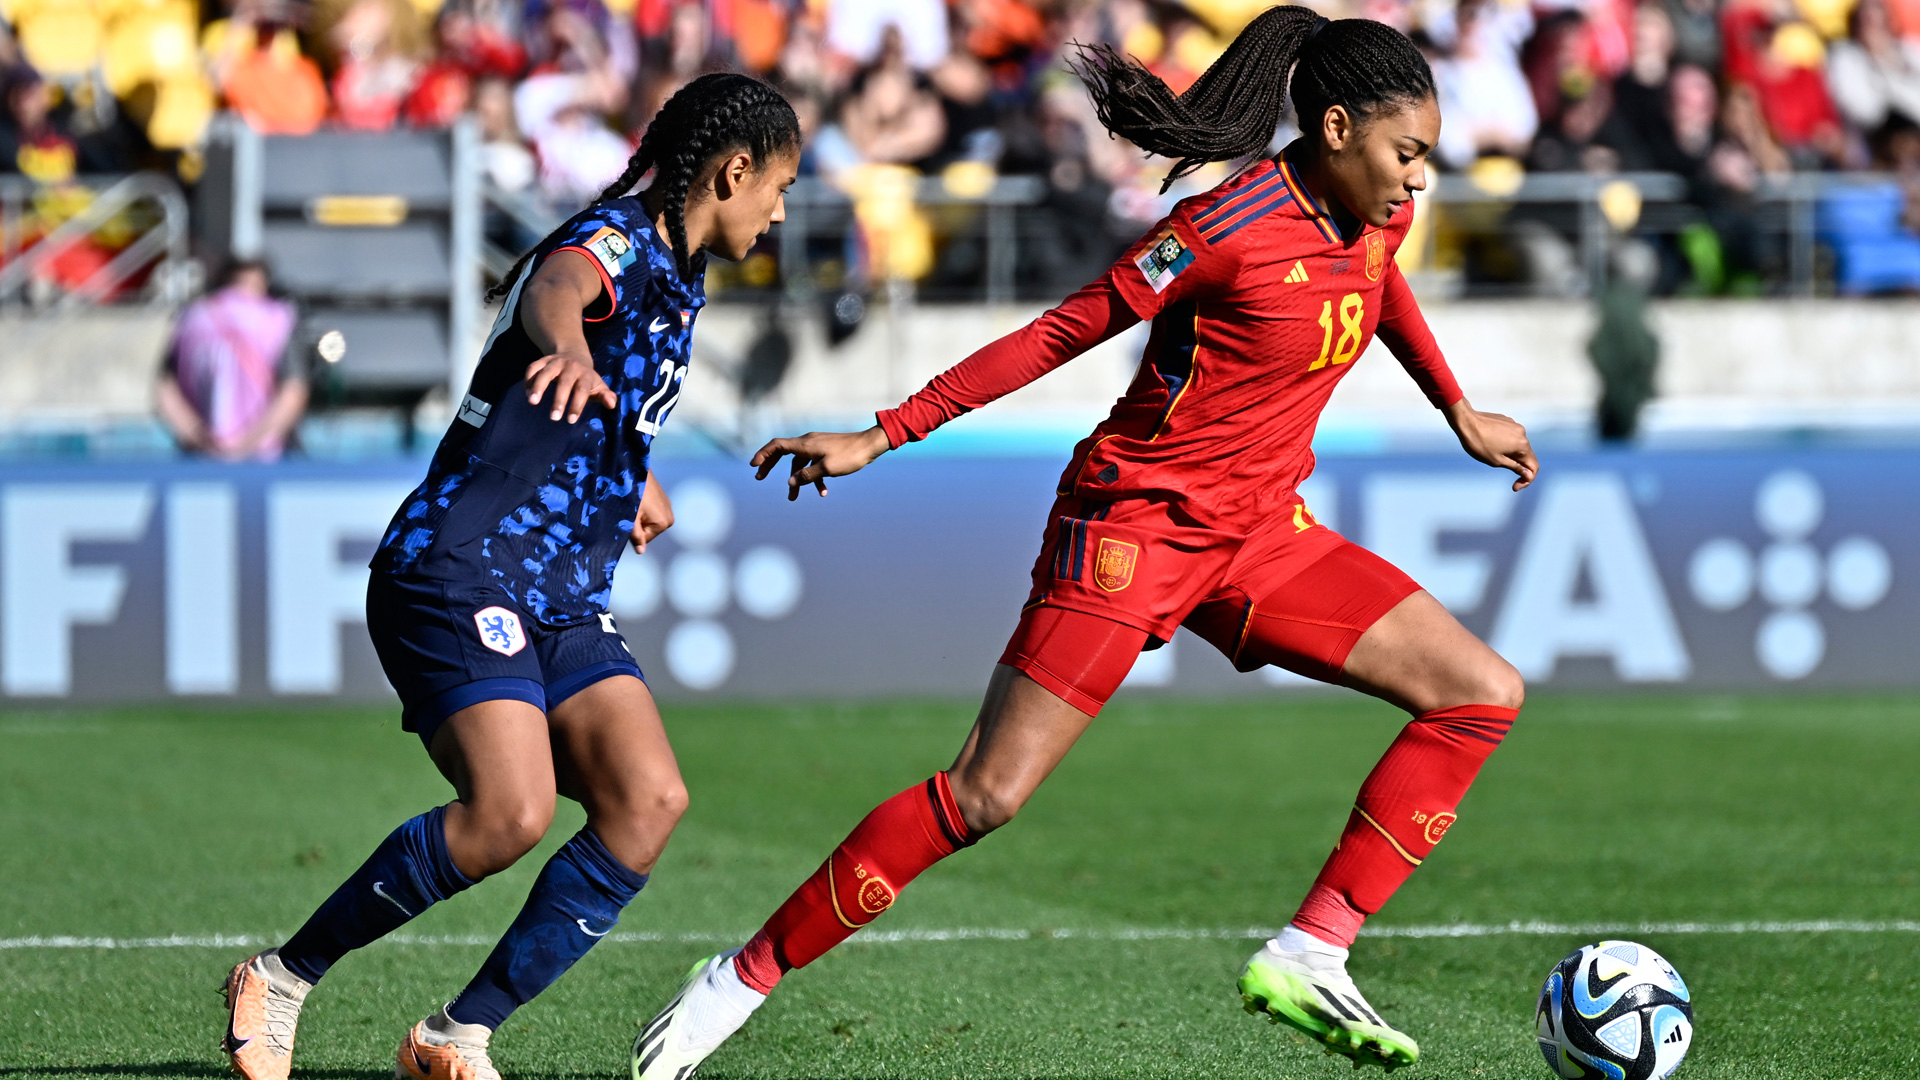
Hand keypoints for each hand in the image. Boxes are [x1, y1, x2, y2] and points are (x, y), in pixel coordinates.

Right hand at [525, 347, 616, 422]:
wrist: (574, 354)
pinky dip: (528, 379)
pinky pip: (533, 368)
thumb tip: (612, 404)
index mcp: (585, 374)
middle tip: (554, 418)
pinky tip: (527, 394)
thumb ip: (605, 395)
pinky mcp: (542, 360)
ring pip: (546, 372)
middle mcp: (570, 366)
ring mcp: (555, 362)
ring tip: (532, 402)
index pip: (582, 389)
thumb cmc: (586, 378)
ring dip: (538, 386)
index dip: (577, 404)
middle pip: (564, 382)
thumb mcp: (598, 385)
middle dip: (559, 400)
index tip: (571, 420)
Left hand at [633, 474, 672, 551]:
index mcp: (664, 523)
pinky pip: (651, 512)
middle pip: (648, 530)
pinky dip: (642, 508)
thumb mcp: (631, 517)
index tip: (627, 517)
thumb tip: (641, 552)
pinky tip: (638, 497)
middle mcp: (670, 517)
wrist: (635, 468)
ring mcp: (668, 508)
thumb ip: (636, 535)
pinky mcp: (664, 500)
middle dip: (637, 523)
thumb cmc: (632, 493)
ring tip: (633, 502)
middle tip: (629, 509)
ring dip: (639, 515)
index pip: (644, 539)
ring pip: (648, 521)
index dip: (632, 531)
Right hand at [750, 425, 891, 500]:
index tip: (754, 465)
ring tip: (793, 498)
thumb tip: (790, 483)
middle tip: (759, 478)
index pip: (777, 445)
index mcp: (805, 444)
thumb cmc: (849, 456)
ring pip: (799, 463)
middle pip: (783, 452)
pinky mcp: (826, 451)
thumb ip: (807, 476)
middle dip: (771, 466)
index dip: (763, 454)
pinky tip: (823, 492)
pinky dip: (814, 477)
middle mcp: (808, 442)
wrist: (870, 445)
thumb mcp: (827, 469)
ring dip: (796, 480)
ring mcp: (817, 446)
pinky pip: (813, 464)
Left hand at [1445, 398, 1537, 490]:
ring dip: (1510, 454)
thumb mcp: (1496, 461)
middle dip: (1517, 466)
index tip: (1515, 486)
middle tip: (1501, 469)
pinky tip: (1490, 443)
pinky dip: (1505, 444)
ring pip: (1518, 445)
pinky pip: (1511, 436)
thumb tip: (1528, 474)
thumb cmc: (1479, 444)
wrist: (1466, 421)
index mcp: (1522, 445)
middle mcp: (1523, 433)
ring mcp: (1515, 426)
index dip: (1527, 480)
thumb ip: (1515, 467)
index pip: (1533, 466)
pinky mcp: (1507, 421)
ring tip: (1491, 454)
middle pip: (1526, 455)